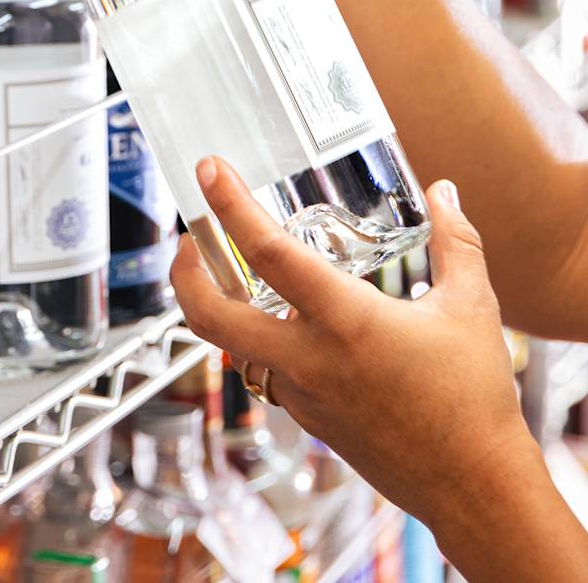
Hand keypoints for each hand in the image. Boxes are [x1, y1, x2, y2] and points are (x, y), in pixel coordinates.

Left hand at [172, 157, 532, 530]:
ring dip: (216, 305)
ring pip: (231, 344)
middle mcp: (309, 358)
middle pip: (209, 315)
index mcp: (346, 321)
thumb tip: (443, 191)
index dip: (230, 206)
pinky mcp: (304, 417)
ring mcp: (300, 393)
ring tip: (223, 269)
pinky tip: (282, 318)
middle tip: (187, 237)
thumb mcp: (472, 307)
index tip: (209, 170)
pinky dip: (261, 337)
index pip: (268, 252)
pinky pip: (267, 369)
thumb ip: (456, 241)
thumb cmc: (475, 397)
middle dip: (182, 272)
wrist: (474, 488)